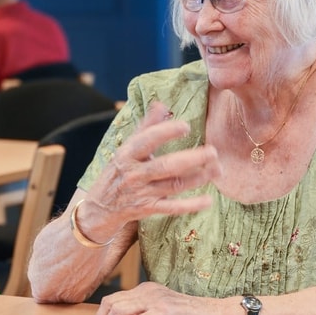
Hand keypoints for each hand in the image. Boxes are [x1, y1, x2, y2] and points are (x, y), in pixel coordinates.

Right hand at [82, 101, 221, 233]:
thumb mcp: (127, 149)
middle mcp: (133, 173)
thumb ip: (146, 127)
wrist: (98, 209)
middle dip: (191, 159)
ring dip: (197, 178)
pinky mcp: (147, 210)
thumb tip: (161, 104)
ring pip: (173, 185)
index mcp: (127, 154)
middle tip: (213, 151)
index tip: (185, 126)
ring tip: (217, 169)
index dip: (165, 132)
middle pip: (165, 166)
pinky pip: (171, 208)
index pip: (146, 140)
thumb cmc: (118, 173)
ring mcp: (141, 193)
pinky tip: (208, 200)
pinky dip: (190, 205)